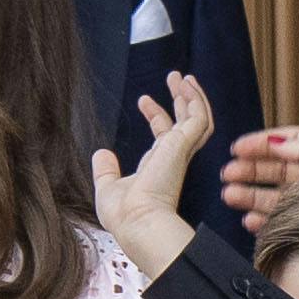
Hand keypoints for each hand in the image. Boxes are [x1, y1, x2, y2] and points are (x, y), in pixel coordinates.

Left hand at [93, 72, 214, 279]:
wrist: (136, 222)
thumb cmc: (124, 215)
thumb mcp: (108, 188)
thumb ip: (105, 170)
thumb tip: (101, 152)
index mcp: (159, 168)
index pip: (163, 135)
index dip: (156, 115)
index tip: (143, 100)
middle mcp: (173, 159)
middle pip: (184, 123)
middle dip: (180, 100)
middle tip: (174, 79)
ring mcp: (180, 152)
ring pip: (197, 119)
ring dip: (192, 96)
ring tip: (181, 76)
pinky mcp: (183, 145)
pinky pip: (198, 117)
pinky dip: (195, 99)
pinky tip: (185, 84)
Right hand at [220, 126, 298, 232]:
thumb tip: (277, 140)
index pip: (291, 141)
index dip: (263, 142)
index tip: (237, 147)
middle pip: (279, 167)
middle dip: (251, 169)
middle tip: (227, 173)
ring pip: (277, 195)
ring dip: (251, 195)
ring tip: (229, 196)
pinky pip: (283, 220)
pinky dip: (264, 220)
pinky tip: (249, 220)